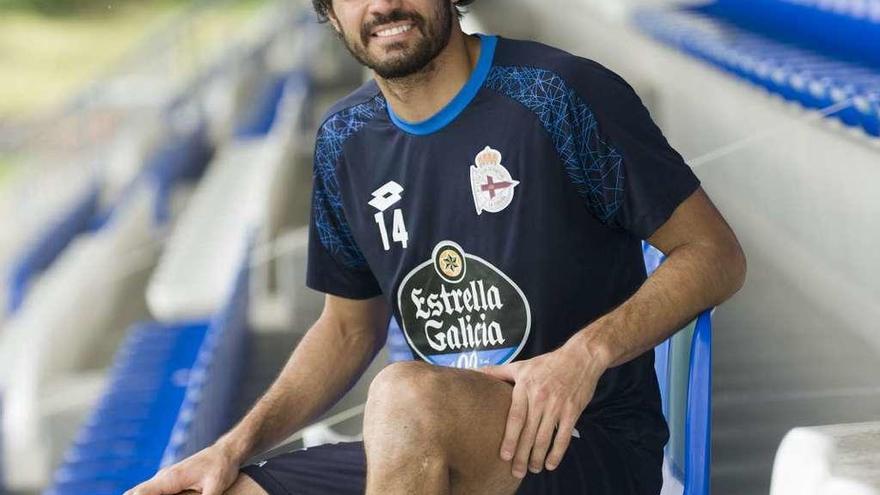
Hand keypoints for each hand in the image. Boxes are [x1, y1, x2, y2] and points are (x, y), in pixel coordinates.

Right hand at [124, 441, 240, 494]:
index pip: (140, 493)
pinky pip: (151, 491)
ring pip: (141, 491)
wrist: (227, 452)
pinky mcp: (171, 481)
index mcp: (170, 478)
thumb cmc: (222, 467)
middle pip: (135, 492)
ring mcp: (166, 478)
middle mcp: (164, 477)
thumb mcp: (215, 486)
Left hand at [477, 342, 606, 477]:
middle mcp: (540, 397)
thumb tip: (472, 370)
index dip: (509, 438)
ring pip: (545, 437)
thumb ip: (497, 371)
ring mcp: (557, 405)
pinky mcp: (572, 410)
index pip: (515, 418)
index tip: (504, 456)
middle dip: (522, 455)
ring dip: (538, 457)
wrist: (580, 357)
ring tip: (532, 469)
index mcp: (525, 387)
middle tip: (516, 472)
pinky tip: (551, 463)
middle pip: (529, 432)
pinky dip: (557, 452)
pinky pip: (563, 436)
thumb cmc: (547, 363)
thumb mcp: (521, 365)